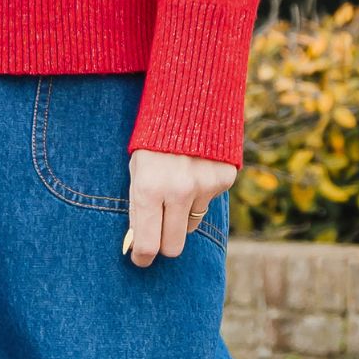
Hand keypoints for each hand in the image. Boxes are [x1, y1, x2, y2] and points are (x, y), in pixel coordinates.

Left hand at [123, 149, 236, 267]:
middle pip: (173, 247)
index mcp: (148, 186)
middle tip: (158, 231)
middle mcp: (177, 190)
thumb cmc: (152, 139)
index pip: (147, 244)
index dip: (142, 256)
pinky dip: (199, 193)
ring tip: (175, 184)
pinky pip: (207, 203)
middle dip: (163, 243)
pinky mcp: (222, 180)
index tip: (140, 258)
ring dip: (182, 214)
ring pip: (191, 225)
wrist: (187, 100)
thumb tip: (138, 244)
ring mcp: (203, 186)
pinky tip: (193, 169)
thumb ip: (138, 207)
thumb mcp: (136, 169)